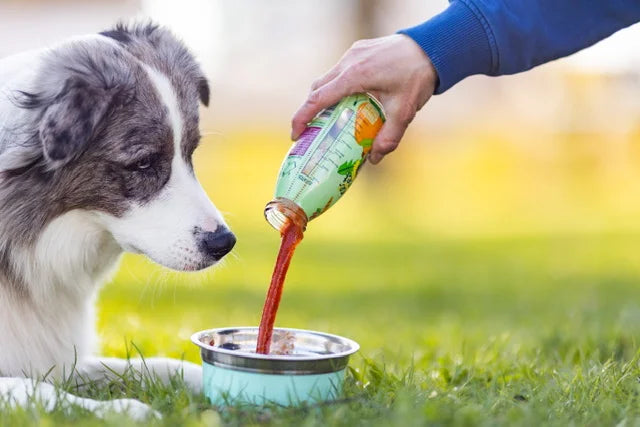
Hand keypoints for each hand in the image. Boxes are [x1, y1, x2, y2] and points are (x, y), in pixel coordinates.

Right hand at [291, 34, 436, 163]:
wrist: (432, 46)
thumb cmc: (418, 76)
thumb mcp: (405, 111)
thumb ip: (389, 137)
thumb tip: (375, 159)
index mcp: (354, 76)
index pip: (318, 98)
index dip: (302, 117)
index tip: (295, 134)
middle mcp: (349, 62)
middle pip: (318, 88)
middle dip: (310, 110)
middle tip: (310, 131)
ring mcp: (353, 53)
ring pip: (327, 78)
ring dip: (323, 98)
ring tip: (327, 119)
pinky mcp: (359, 50)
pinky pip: (339, 71)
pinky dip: (335, 87)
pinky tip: (346, 102)